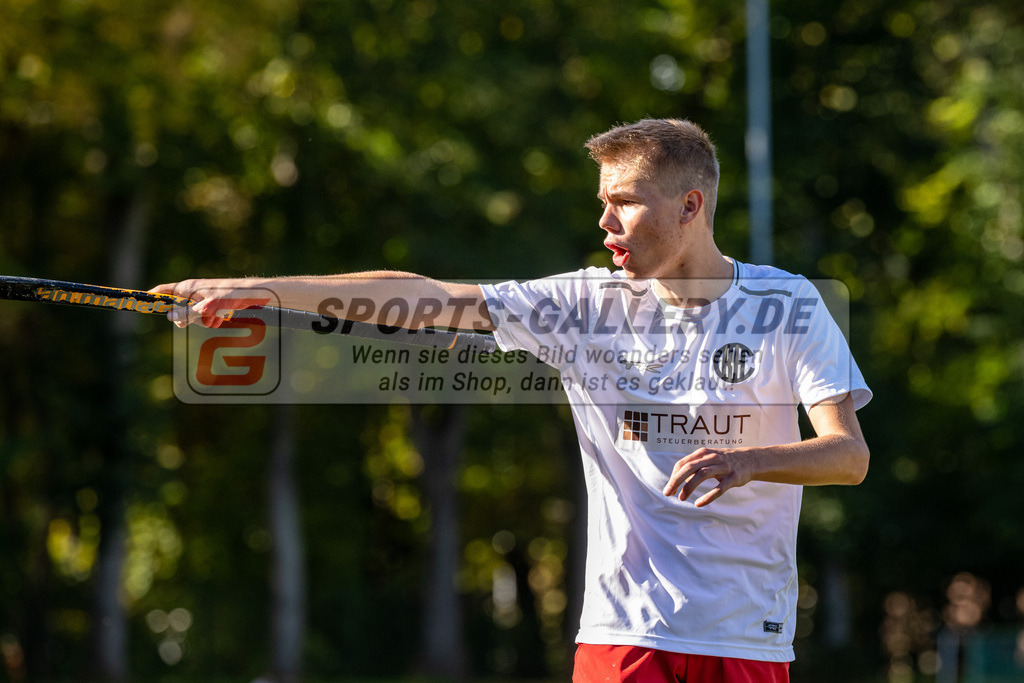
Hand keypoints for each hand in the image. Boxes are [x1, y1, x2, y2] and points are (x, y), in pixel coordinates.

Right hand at [149, 279, 264, 328]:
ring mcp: (202, 299)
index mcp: (187, 287)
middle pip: (177, 308)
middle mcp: (193, 292)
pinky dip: (212, 320)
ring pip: (192, 316)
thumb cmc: (228, 296)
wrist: (251, 295)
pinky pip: (205, 318)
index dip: (152, 297)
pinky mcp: (212, 305)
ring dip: (202, 321)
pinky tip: (222, 316)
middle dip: (185, 318)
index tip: (141, 303)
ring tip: (215, 316)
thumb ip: (187, 312)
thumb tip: (170, 317)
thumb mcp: (205, 307)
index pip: (163, 290)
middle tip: (194, 319)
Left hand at [662, 447, 752, 506]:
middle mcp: (712, 458)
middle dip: (676, 480)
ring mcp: (723, 467)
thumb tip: (675, 479)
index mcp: (703, 453)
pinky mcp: (733, 477)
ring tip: (681, 498)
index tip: (668, 489)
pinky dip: (708, 496)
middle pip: (689, 467)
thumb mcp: (708, 459)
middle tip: (667, 493)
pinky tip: (698, 504)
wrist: (750, 460)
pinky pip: (719, 488)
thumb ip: (693, 466)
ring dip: (689, 487)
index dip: (674, 476)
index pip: (683, 463)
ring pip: (702, 475)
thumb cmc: (724, 461)